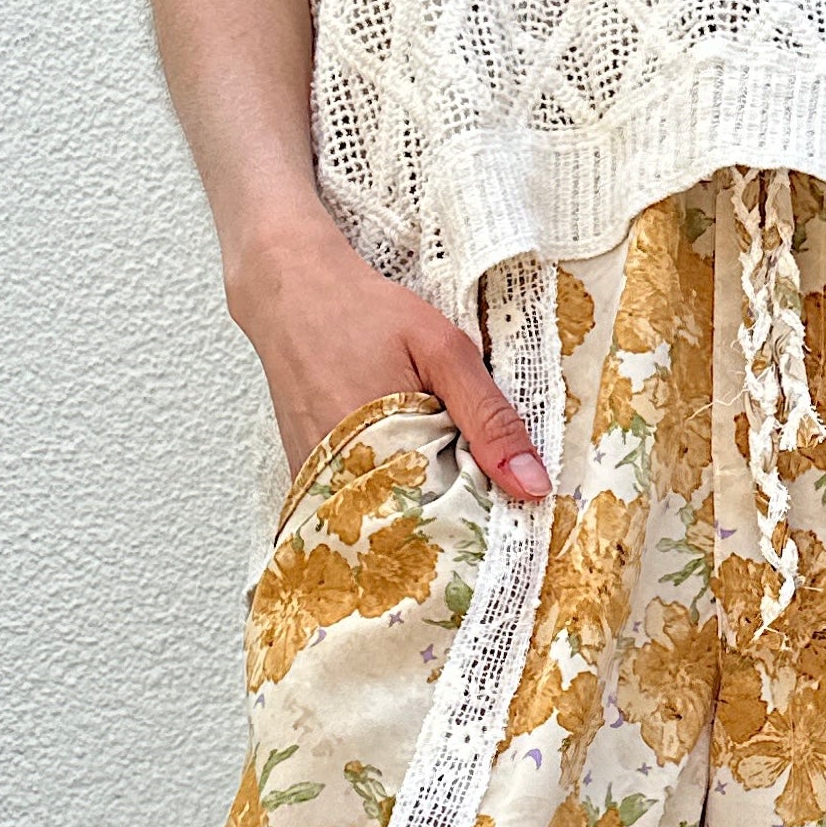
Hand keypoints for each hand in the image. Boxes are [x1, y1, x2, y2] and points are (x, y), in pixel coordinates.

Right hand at [226, 205, 550, 496]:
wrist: (293, 292)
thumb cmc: (365, 314)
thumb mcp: (444, 352)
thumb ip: (489, 418)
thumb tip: (532, 485)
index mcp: (378, 456)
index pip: (441, 528)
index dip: (477, 524)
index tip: (509, 519)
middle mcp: (338, 481)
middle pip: (410, 533)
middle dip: (448, 522)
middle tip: (480, 500)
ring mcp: (318, 483)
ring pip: (381, 522)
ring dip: (417, 509)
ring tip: (441, 476)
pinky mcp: (307, 476)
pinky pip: (355, 505)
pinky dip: (386, 495)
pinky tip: (406, 467)